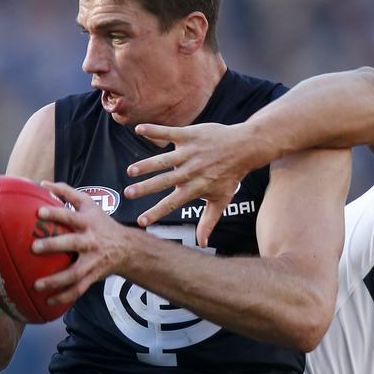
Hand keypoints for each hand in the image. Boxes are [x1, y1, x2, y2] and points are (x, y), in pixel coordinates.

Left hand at [32, 182, 129, 305]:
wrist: (126, 247)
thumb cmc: (101, 222)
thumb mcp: (89, 204)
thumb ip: (66, 192)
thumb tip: (42, 184)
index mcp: (88, 222)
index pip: (70, 215)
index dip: (56, 213)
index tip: (39, 212)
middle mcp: (91, 241)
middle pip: (72, 243)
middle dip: (54, 245)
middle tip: (34, 247)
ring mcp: (93, 260)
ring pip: (74, 272)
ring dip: (56, 280)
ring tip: (37, 285)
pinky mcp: (93, 276)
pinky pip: (78, 289)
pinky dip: (63, 296)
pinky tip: (47, 300)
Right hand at [125, 122, 252, 246]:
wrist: (244, 147)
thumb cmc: (231, 175)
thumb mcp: (221, 200)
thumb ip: (209, 221)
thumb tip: (202, 244)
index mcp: (195, 187)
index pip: (173, 203)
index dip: (157, 212)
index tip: (141, 221)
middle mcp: (191, 171)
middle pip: (165, 181)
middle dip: (146, 188)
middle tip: (129, 193)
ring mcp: (190, 152)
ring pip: (165, 160)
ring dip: (147, 164)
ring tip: (131, 171)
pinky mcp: (190, 135)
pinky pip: (170, 133)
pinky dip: (155, 131)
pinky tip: (139, 130)